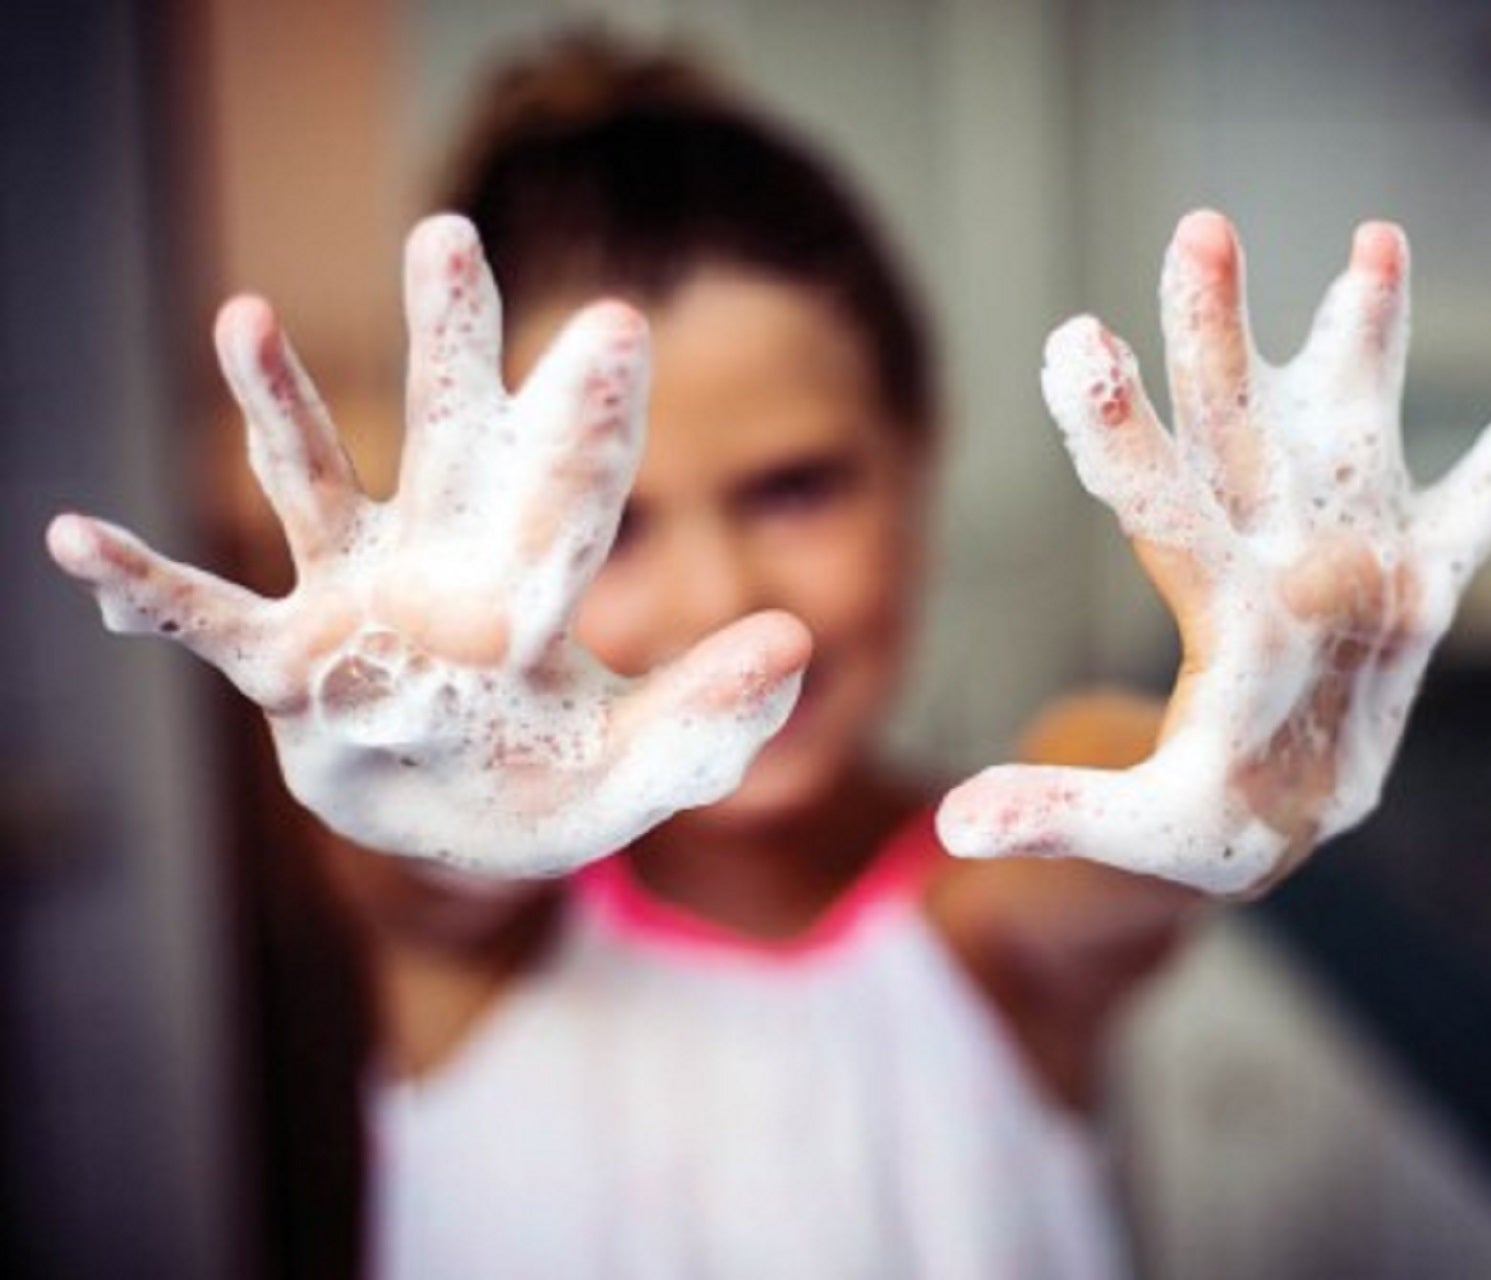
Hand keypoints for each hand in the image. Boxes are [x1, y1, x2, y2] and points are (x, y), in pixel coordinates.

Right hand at [46, 216, 809, 875]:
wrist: (460, 834)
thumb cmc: (551, 786)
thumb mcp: (643, 768)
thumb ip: (711, 713)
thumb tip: (798, 639)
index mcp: (539, 585)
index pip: (574, 491)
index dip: (591, 416)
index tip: (617, 324)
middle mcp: (446, 566)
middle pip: (448, 439)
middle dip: (449, 346)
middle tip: (448, 236)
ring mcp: (358, 603)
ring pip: (318, 488)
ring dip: (280, 408)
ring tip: (248, 315)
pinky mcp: (289, 665)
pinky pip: (209, 619)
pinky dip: (148, 585)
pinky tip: (75, 537)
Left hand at [938, 211, 1490, 895]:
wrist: (1273, 827)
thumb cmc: (1197, 827)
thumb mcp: (1134, 830)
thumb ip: (1061, 813)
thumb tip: (956, 823)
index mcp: (1216, 608)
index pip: (1160, 504)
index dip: (1120, 431)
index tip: (1072, 341)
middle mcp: (1276, 558)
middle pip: (1239, 431)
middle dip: (1220, 335)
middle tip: (1200, 230)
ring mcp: (1352, 563)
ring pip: (1353, 433)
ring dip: (1368, 342)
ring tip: (1376, 236)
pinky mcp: (1420, 595)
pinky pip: (1474, 523)